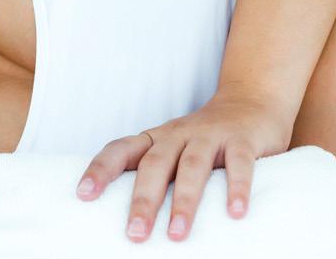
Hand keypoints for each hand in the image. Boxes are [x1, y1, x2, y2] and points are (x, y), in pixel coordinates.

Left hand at [75, 92, 291, 242]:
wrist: (251, 101)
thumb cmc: (204, 139)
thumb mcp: (175, 150)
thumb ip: (157, 176)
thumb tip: (131, 222)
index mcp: (157, 139)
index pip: (121, 149)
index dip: (101, 169)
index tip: (83, 195)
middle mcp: (179, 134)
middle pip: (155, 164)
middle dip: (143, 200)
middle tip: (135, 233)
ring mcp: (210, 134)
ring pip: (192, 166)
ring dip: (183, 201)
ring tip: (177, 234)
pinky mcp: (242, 139)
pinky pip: (239, 163)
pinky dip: (237, 187)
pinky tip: (235, 213)